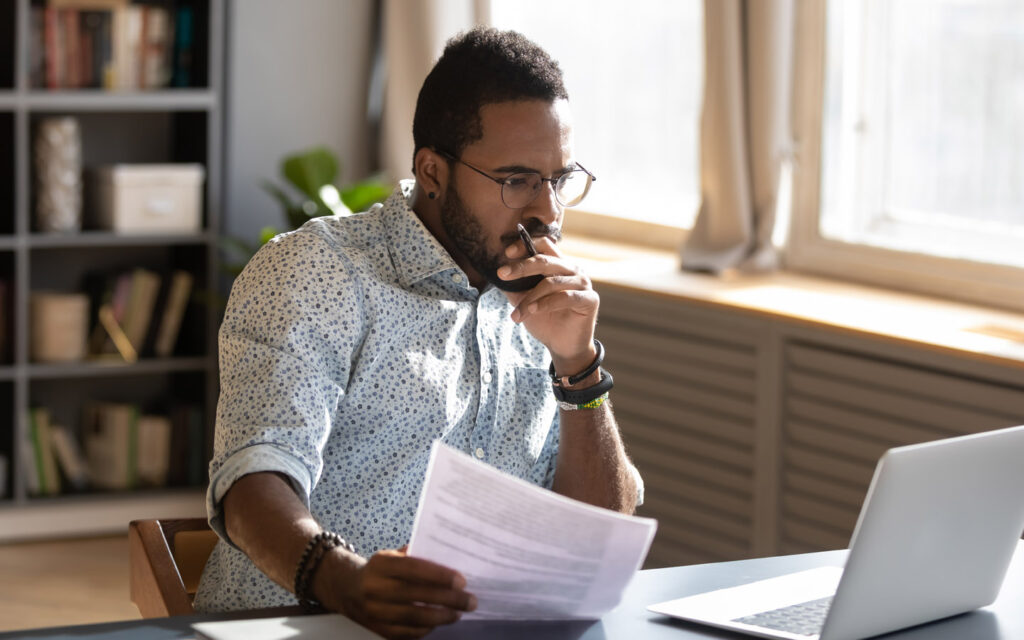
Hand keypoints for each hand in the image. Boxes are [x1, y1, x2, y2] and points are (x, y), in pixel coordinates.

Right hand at [317, 547, 476, 639]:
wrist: (346, 588)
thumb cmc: (380, 569)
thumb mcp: (392, 555)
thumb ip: (416, 555)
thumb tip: (450, 557)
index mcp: (381, 565)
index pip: (413, 569)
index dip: (438, 575)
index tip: (461, 581)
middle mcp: (375, 588)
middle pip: (416, 596)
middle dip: (447, 599)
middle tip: (470, 601)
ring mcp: (374, 611)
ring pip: (412, 618)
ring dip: (440, 617)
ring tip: (458, 613)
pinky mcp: (377, 629)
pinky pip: (406, 633)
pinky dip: (426, 629)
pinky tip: (439, 623)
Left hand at [497, 237, 598, 374]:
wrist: (562, 346)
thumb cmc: (545, 320)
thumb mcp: (524, 301)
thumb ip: (514, 286)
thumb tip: (497, 274)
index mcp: (559, 265)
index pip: (544, 245)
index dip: (526, 244)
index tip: (507, 253)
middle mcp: (572, 270)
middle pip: (545, 260)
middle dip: (521, 267)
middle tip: (502, 274)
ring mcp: (583, 283)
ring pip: (551, 282)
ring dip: (529, 297)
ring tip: (516, 313)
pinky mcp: (589, 299)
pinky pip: (565, 297)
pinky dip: (545, 304)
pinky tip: (532, 311)